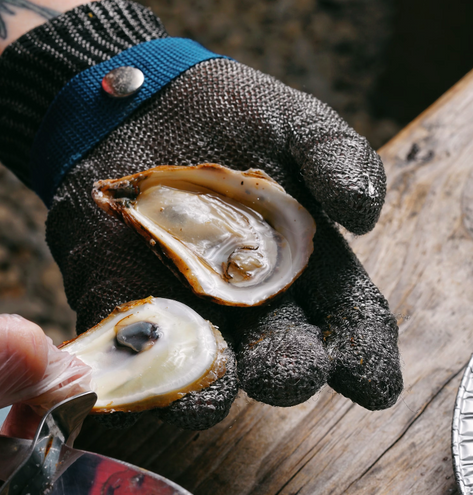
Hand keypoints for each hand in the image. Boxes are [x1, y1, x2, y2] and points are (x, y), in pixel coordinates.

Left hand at [0, 1, 401, 428]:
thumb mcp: (291, 124)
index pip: (344, 321)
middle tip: (292, 369)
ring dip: (219, 386)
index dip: (363, 354)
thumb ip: (335, 158)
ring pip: (210, 371)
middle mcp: (251, 304)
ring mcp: (189, 311)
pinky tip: (146, 368)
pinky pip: (134, 350)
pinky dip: (141, 365)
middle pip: (281, 354)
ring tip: (221, 385)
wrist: (135, 105)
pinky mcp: (125, 308)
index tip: (373, 385)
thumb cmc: (225, 116)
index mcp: (303, 270)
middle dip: (290, 368)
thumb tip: (362, 214)